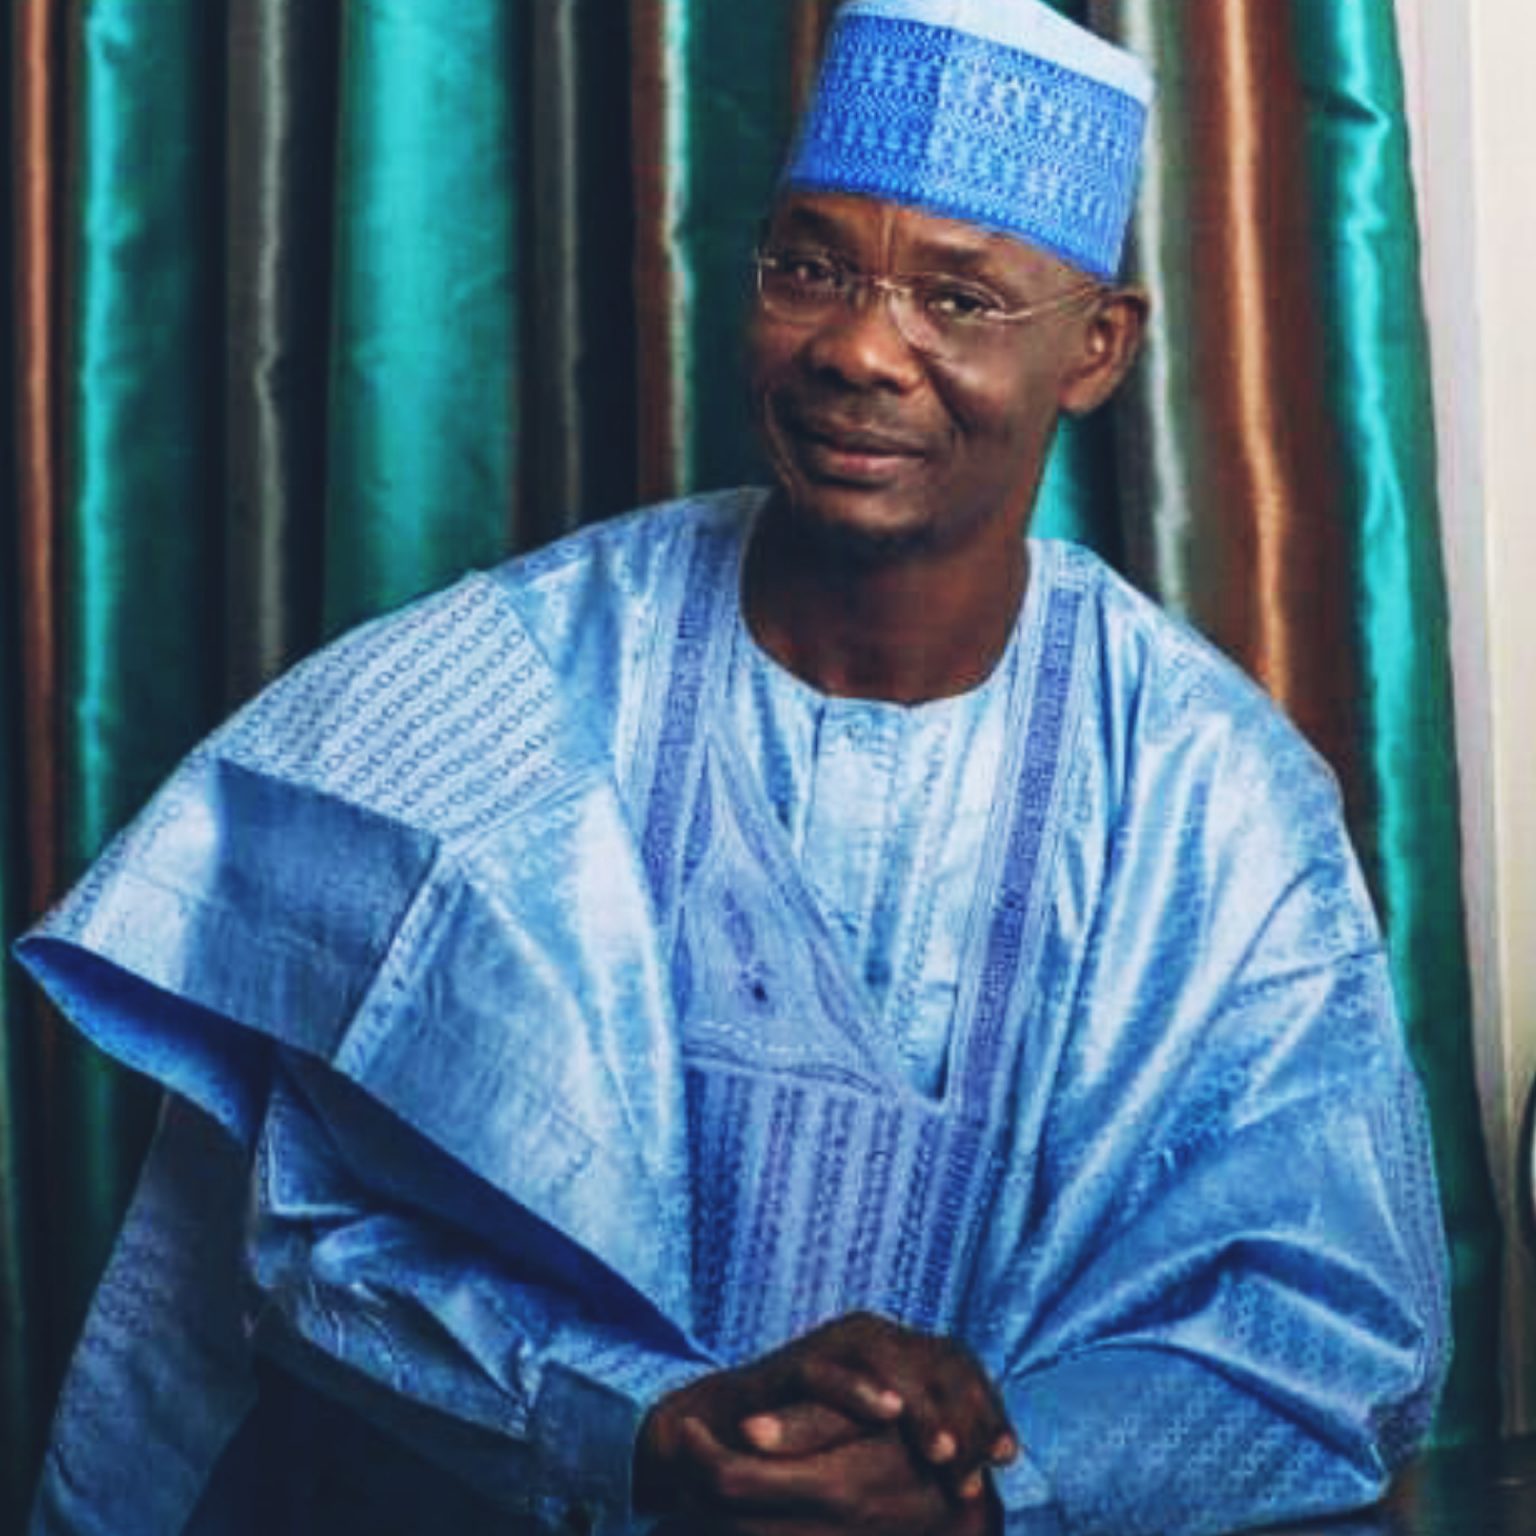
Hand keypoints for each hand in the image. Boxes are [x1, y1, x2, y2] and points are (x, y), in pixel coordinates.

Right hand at [635, 1313, 1014, 1516]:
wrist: (728, 1435)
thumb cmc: (815, 1449)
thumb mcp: (879, 1450)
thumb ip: (923, 1451)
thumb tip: (985, 1490)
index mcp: (903, 1357)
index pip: (961, 1370)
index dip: (987, 1409)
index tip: (1006, 1458)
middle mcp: (876, 1341)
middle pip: (938, 1359)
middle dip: (965, 1410)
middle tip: (981, 1464)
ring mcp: (835, 1348)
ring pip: (894, 1359)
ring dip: (923, 1404)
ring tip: (943, 1451)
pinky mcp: (794, 1363)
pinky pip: (831, 1370)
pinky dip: (860, 1387)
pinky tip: (888, 1412)